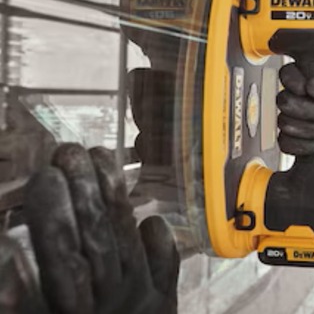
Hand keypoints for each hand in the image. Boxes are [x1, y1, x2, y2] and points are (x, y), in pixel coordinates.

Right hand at [0, 144, 179, 313]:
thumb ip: (21, 292)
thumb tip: (11, 243)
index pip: (57, 258)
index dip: (52, 216)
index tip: (43, 175)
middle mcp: (101, 308)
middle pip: (92, 241)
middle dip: (80, 191)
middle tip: (66, 150)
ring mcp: (136, 304)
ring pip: (125, 242)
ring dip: (111, 195)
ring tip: (96, 156)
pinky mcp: (163, 305)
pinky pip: (164, 263)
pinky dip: (156, 237)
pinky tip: (146, 216)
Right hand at [277, 63, 313, 181]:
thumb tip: (312, 85)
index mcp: (311, 84)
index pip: (288, 73)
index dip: (293, 80)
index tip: (306, 88)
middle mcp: (299, 101)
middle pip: (282, 98)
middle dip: (304, 108)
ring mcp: (293, 122)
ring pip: (283, 121)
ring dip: (307, 129)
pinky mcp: (291, 143)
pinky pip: (284, 142)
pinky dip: (302, 145)